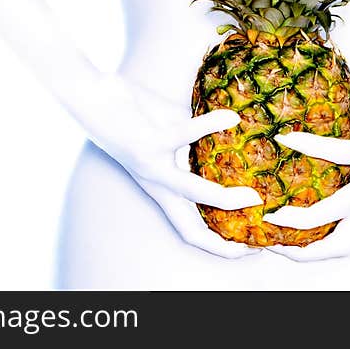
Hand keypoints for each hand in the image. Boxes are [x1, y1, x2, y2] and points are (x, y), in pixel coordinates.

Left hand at [72, 73, 263, 258]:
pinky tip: (232, 117)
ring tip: (252, 195)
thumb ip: (194, 142)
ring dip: (223, 199)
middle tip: (257, 239)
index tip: (249, 250)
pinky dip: (210, 125)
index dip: (218, 247)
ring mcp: (151, 166)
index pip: (190, 229)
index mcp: (161, 188)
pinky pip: (184, 134)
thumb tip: (235, 131)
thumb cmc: (134, 114)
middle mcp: (156, 184)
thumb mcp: (167, 137)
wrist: (92, 98)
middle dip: (224, 241)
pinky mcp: (148, 143)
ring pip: (190, 192)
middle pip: (190, 228)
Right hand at [263, 69, 349, 260]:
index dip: (313, 252)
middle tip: (270, 235)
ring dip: (303, 219)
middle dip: (301, 247)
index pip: (344, 241)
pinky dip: (310, 147)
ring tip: (273, 211)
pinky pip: (340, 153)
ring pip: (338, 211)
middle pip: (341, 241)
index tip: (279, 244)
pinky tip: (289, 138)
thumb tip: (319, 146)